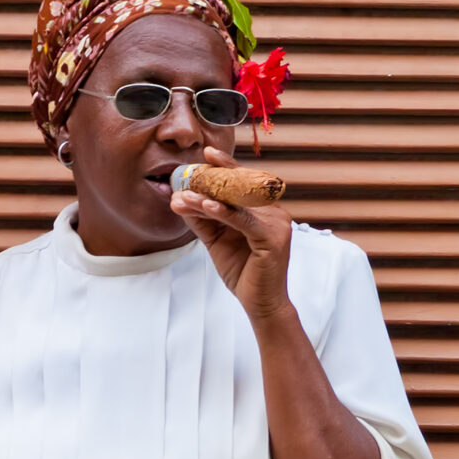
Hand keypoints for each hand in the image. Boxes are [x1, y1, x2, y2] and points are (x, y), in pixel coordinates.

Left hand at [170, 145, 294, 321]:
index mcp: (265, 210)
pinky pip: (244, 221)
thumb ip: (203, 219)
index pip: (244, 184)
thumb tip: (180, 199)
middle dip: (212, 180)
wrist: (260, 304)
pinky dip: (224, 212)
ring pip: (238, 204)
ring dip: (209, 197)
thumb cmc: (243, 272)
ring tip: (184, 194)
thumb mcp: (217, 240)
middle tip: (188, 172)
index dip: (227, 167)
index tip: (207, 154)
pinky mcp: (274, 239)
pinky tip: (206, 205)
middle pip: (240, 190)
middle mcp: (275, 213)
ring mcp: (278, 225)